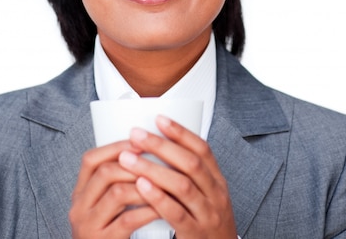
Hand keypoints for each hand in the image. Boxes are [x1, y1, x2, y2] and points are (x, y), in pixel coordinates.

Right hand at [69, 140, 159, 238]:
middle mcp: (79, 207)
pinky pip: (129, 219)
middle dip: (136, 164)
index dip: (117, 146)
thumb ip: (116, 185)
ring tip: (165, 183)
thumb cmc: (111, 235)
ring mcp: (88, 226)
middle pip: (106, 172)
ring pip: (118, 192)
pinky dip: (148, 209)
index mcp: (80, 194)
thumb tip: (144, 153)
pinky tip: (162, 207)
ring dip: (146, 185)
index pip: (91, 159)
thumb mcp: (105, 208)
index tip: (141, 142)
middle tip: (159, 162)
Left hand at [118, 116, 237, 238]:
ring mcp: (208, 215)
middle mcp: (216, 195)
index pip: (202, 149)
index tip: (159, 118)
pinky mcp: (195, 234)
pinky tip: (141, 185)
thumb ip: (187, 175)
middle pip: (190, 163)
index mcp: (217, 181)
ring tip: (128, 157)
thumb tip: (158, 145)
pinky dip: (158, 197)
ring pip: (182, 185)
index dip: (181, 132)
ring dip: (152, 168)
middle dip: (161, 146)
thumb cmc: (204, 223)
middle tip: (136, 134)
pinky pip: (176, 213)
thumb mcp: (205, 197)